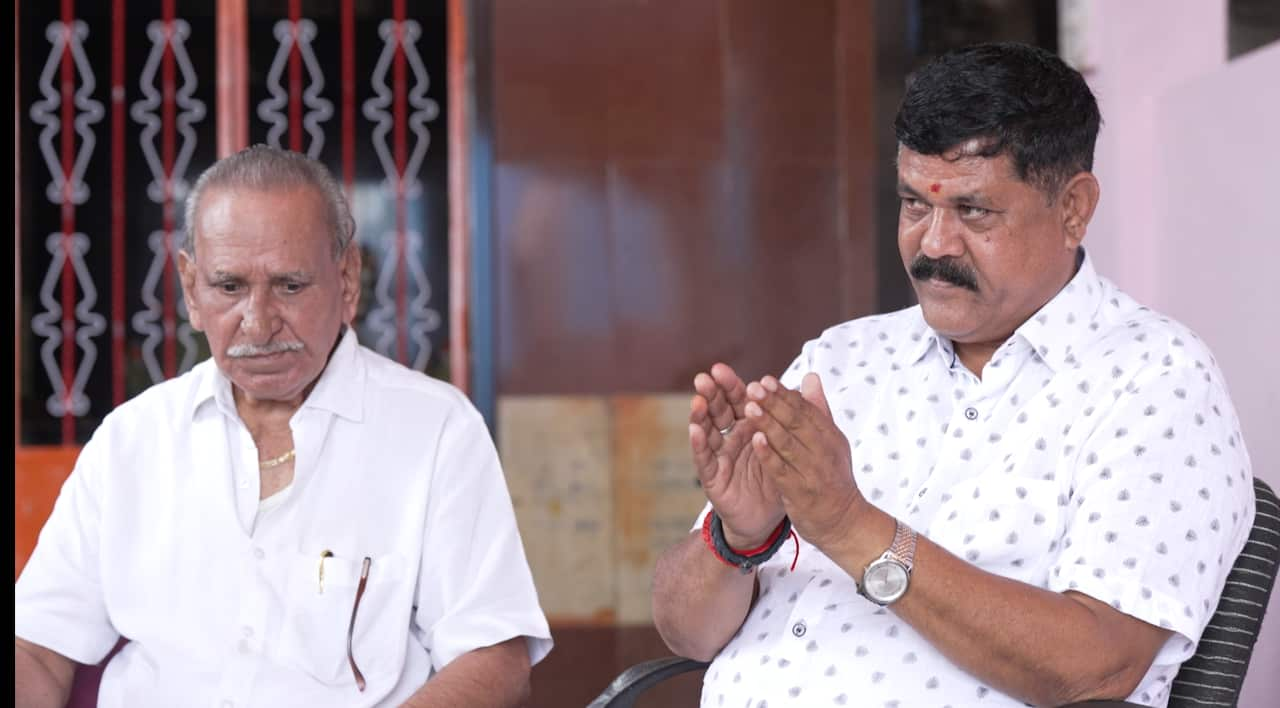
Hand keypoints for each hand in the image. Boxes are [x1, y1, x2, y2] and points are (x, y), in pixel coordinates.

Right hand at [689, 363, 784, 547]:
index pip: (736, 400)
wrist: (768, 517)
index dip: (729, 386)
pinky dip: (699, 444)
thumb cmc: (776, 476)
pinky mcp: (713, 477)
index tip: (720, 369)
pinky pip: (705, 459)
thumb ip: (794, 412)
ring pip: (707, 431)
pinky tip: (695, 431)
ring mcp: (720, 456)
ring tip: (698, 400)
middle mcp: (730, 438)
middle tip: (705, 378)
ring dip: (701, 415)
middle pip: (718, 411)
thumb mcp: (786, 444)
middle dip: (710, 394)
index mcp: (748, 426)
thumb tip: (809, 378)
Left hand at [745, 373, 863, 552]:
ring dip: (768, 424)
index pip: (806, 410)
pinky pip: (782, 470)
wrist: (843, 521)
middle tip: (753, 387)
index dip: (784, 394)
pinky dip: (769, 455)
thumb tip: (810, 376)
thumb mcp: (831, 442)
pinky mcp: (800, 492)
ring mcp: (812, 472)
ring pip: (788, 444)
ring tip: (749, 407)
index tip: (765, 379)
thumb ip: (818, 409)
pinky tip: (755, 440)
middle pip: (796, 423)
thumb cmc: (832, 477)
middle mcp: (823, 451)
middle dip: (774, 403)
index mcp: (829, 436)